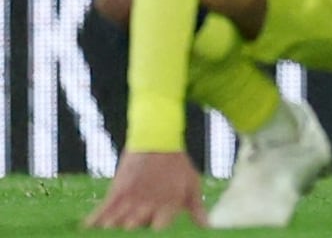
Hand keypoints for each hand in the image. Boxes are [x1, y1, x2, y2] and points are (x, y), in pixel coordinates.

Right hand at [84, 149, 204, 227]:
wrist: (157, 140)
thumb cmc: (177, 165)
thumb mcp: (192, 185)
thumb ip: (198, 210)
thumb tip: (208, 229)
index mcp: (170, 205)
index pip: (158, 231)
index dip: (152, 236)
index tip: (149, 237)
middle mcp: (149, 204)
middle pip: (133, 229)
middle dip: (129, 234)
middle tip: (130, 230)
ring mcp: (131, 198)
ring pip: (114, 224)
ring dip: (111, 230)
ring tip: (109, 232)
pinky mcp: (116, 191)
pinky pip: (101, 212)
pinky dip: (93, 222)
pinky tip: (88, 229)